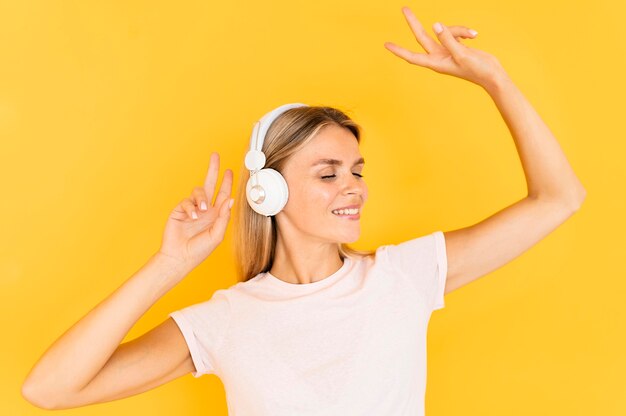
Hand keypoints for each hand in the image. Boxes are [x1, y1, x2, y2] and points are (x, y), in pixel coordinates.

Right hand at [158, 152, 233, 269]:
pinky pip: (186, 201)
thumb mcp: (217, 235)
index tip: (230, 171)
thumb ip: (224, 218)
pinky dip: (191, 208)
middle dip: (213, 170)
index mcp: (216, 215)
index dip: (227, 183)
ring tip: (203, 210)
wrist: (180, 257)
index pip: (223, 195)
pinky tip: (192, 217)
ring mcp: (192, 208)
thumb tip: (230, 200)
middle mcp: (205, 209)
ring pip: (198, 191)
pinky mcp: (180, 210)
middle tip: (215, 156)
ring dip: (202, 198)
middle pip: (210, 184)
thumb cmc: (199, 250)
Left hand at [384, 6, 507, 87]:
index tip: (386, 45)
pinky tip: (473, 36)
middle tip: (404, 8)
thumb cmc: (477, 70)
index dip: (399, 50)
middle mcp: (438, 56)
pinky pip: (456, 32)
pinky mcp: (456, 46)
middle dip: (414, 22)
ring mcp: (447, 50)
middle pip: (422, 36)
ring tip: (473, 36)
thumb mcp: (461, 54)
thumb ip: (448, 39)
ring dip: (459, 29)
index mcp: (435, 63)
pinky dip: (464, 31)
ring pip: (445, 31)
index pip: (412, 56)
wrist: (493, 75)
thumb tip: (435, 25)